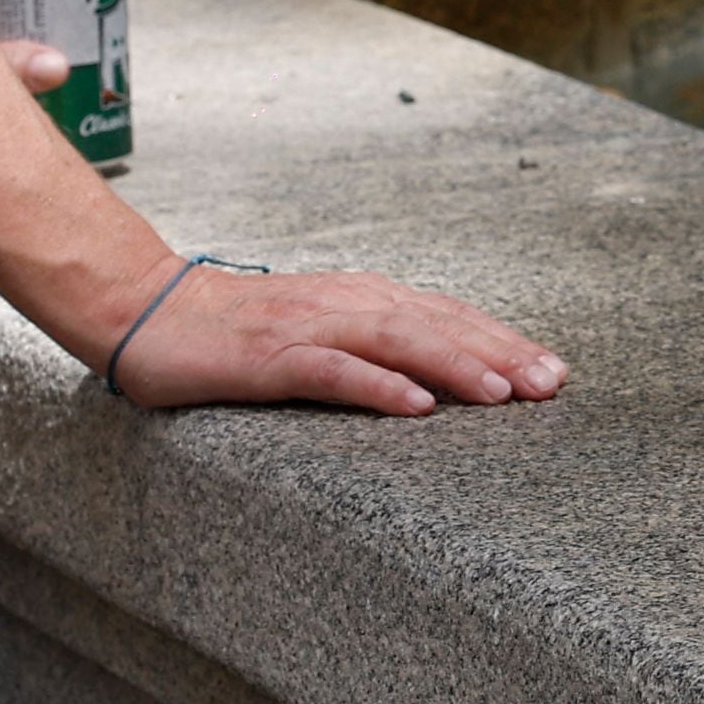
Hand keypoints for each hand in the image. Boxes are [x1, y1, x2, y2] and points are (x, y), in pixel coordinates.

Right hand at [102, 254, 567, 416]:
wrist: (149, 310)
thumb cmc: (240, 330)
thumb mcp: (321, 329)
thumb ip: (376, 343)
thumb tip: (440, 374)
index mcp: (363, 297)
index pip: (447, 315)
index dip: (503, 339)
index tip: (554, 369)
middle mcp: (344, 303)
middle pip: (435, 324)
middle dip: (499, 353)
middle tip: (551, 385)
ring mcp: (306, 327)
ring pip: (394, 340)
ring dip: (452, 365)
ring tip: (502, 394)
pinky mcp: (267, 357)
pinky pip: (329, 370)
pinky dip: (375, 385)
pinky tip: (414, 406)